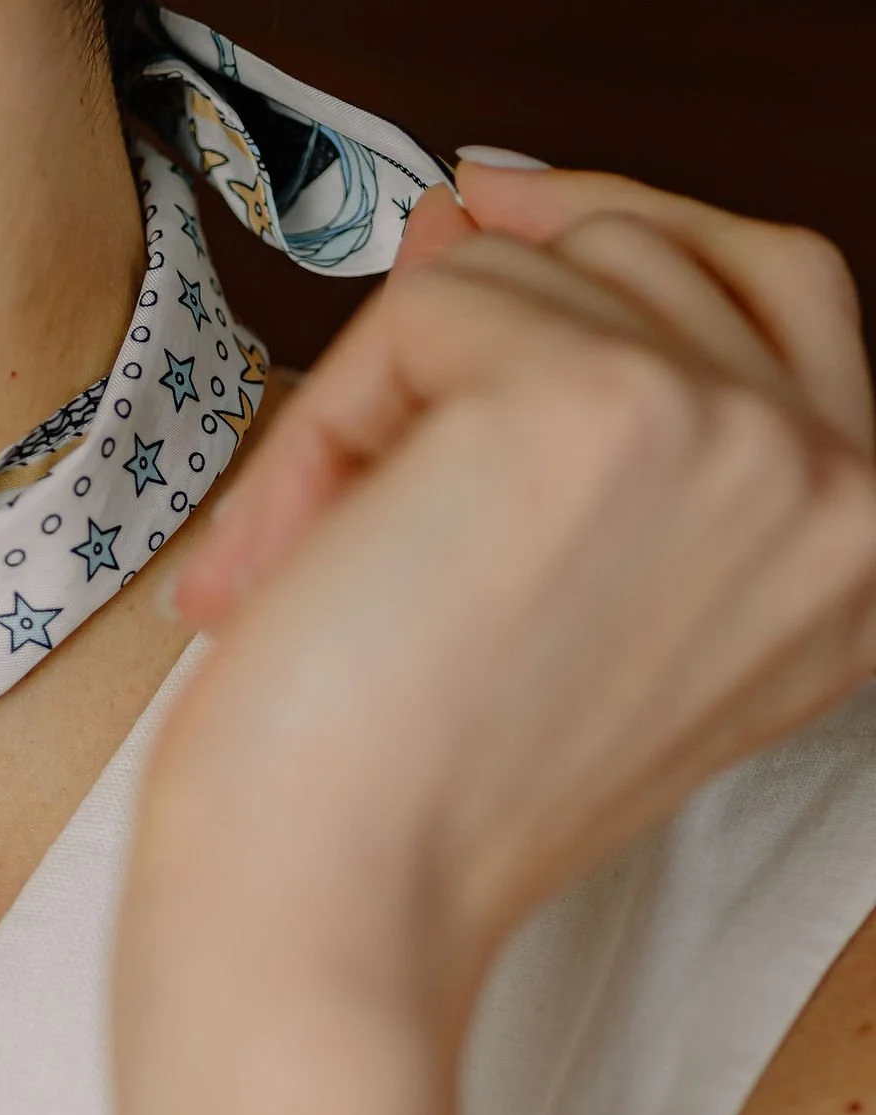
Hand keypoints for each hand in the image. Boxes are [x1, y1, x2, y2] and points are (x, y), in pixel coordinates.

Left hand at [133, 164, 875, 1029]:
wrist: (326, 906)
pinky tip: (295, 558)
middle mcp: (842, 500)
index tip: (500, 224)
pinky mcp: (606, 403)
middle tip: (365, 450)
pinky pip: (425, 308)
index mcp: (858, 564)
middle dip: (480, 326)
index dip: (635, 234)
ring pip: (529, 269)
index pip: (794, 295)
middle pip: (659, 253)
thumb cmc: (402, 795)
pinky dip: (324, 425)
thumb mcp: (558, 582)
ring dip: (384, 396)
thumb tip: (480, 208)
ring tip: (321, 560)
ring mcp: (740, 439)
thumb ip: (574, 396)